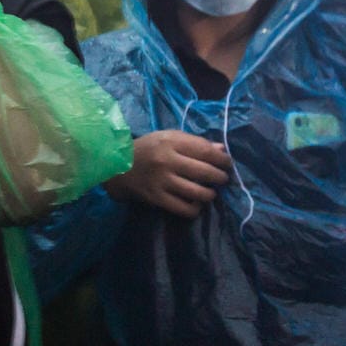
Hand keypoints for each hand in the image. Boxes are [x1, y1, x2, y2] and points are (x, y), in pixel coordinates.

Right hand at [106, 130, 231, 218]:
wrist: (117, 166)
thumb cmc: (147, 148)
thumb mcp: (168, 137)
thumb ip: (193, 142)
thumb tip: (221, 150)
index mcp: (171, 142)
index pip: (205, 151)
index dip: (222, 159)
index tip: (228, 164)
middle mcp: (167, 160)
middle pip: (204, 172)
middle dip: (219, 177)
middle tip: (223, 179)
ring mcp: (161, 181)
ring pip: (196, 192)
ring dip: (210, 194)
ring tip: (211, 193)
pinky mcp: (156, 198)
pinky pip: (183, 208)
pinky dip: (195, 208)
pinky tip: (196, 204)